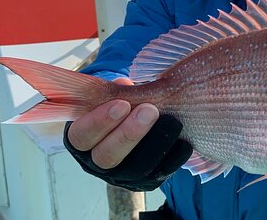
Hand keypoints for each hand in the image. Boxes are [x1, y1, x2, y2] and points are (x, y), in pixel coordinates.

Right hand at [63, 77, 191, 190]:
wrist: (135, 126)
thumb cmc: (120, 106)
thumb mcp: (113, 96)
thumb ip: (116, 92)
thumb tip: (124, 84)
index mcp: (82, 140)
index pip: (82, 136)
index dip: (100, 121)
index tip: (122, 103)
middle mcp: (96, 163)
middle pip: (107, 156)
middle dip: (129, 133)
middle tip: (150, 110)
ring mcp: (121, 175)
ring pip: (134, 168)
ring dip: (154, 144)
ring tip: (172, 121)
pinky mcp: (145, 181)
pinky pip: (159, 174)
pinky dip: (174, 158)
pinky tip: (185, 141)